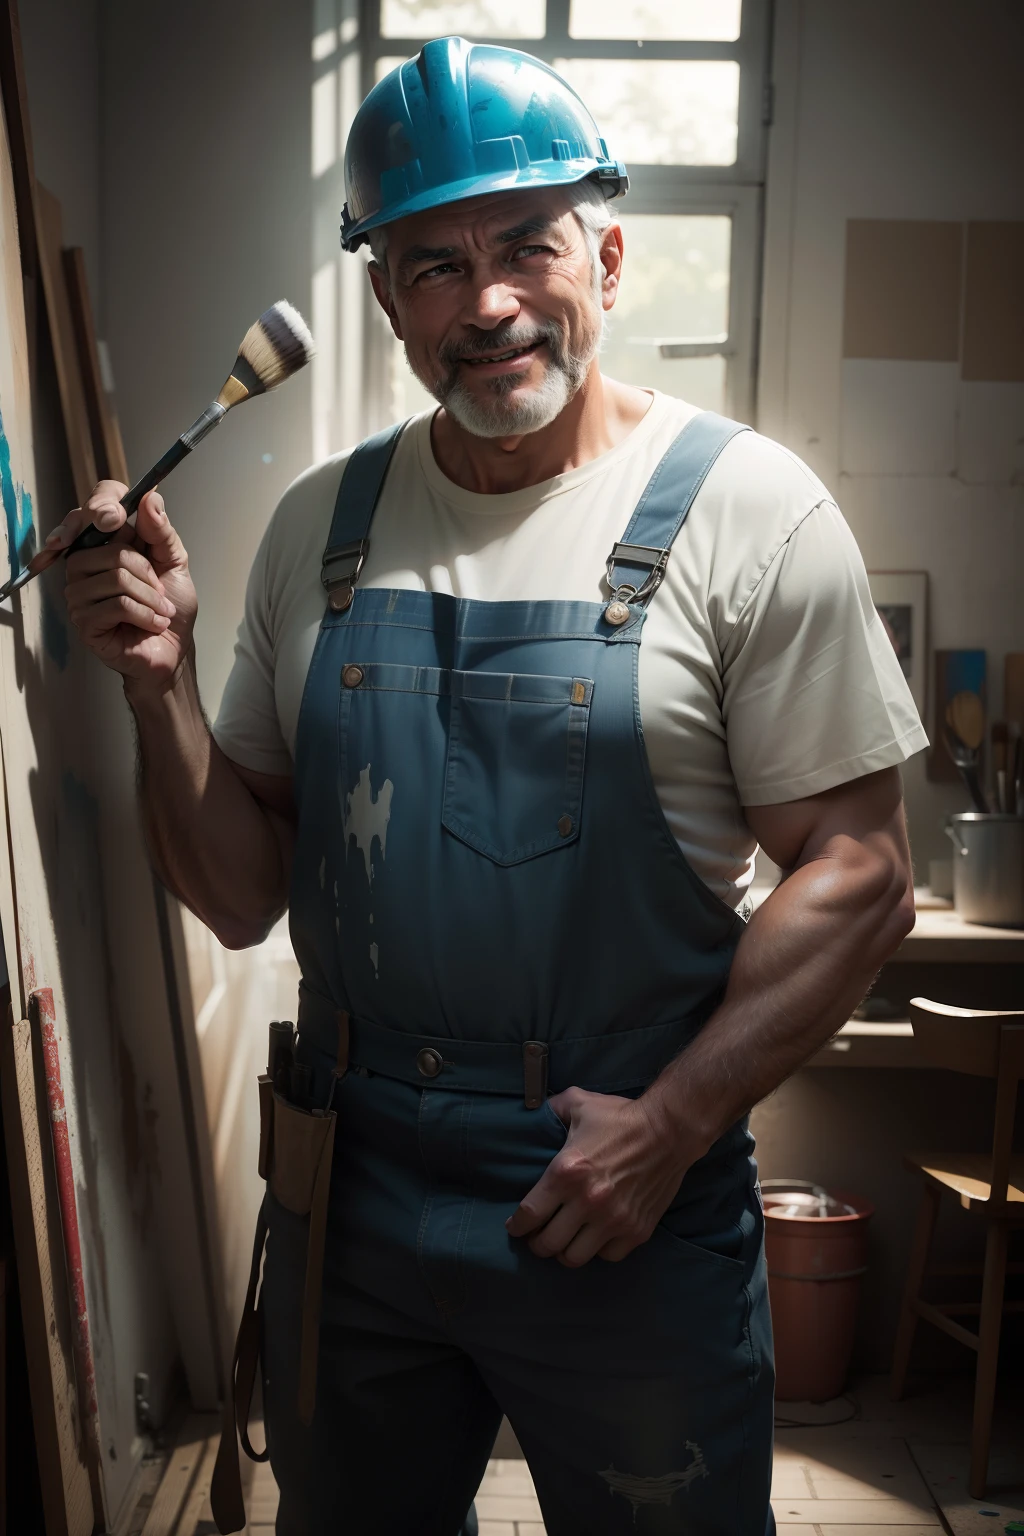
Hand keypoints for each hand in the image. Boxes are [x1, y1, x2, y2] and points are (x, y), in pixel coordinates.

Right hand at [58, 482, 197, 689]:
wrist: (173, 649)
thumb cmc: (169, 606)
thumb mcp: (174, 562)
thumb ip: (161, 531)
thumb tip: (150, 497)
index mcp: (105, 542)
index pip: (95, 507)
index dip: (103, 504)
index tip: (116, 516)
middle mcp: (85, 562)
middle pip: (111, 550)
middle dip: (148, 572)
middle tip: (160, 590)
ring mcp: (79, 592)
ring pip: (116, 578)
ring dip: (150, 597)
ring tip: (160, 610)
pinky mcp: (83, 620)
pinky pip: (117, 605)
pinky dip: (146, 615)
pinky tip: (152, 624)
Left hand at [506, 1087, 690, 1266]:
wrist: (670, 1129)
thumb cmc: (621, 1116)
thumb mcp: (578, 1103)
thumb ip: (550, 1110)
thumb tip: (532, 1114)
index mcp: (566, 1172)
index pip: (529, 1214)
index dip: (516, 1225)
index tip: (515, 1226)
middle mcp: (587, 1201)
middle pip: (547, 1244)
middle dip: (536, 1243)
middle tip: (537, 1236)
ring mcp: (614, 1220)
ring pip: (574, 1258)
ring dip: (564, 1251)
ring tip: (564, 1240)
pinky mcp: (636, 1230)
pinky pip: (607, 1256)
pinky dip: (597, 1250)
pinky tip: (594, 1237)